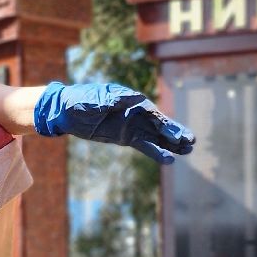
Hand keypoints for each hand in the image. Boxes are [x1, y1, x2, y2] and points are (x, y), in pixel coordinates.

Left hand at [32, 81, 195, 163]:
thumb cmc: (80, 101)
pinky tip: (169, 159)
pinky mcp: (126, 137)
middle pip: (158, 124)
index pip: (151, 113)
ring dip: (170, 144)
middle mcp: (135, 112)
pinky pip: (144, 146)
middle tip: (191, 142)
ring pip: (155, 136)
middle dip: (174, 133)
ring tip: (188, 151)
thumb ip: (114, 100)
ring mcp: (132, 125)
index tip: (176, 134)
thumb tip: (135, 97)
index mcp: (130, 99)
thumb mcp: (96, 99)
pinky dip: (156, 152)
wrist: (65, 112)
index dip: (164, 123)